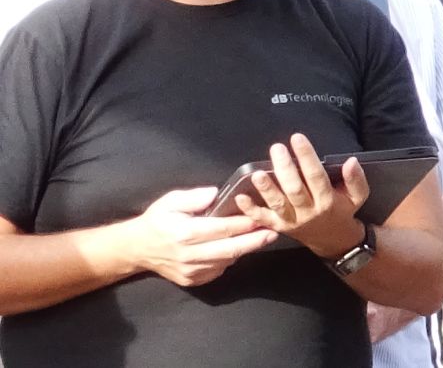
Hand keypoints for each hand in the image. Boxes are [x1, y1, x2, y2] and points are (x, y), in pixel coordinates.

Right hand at [118, 186, 267, 288]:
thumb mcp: (171, 201)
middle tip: (274, 231)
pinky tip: (237, 247)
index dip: (246, 223)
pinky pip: (218, 270)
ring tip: (262, 236)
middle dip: (255, 241)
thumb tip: (215, 194)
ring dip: (245, 249)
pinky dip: (230, 259)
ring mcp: (190, 271)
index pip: (223, 229)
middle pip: (230, 249)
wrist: (137, 249)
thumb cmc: (157, 220)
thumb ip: (194, 197)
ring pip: (226, 261)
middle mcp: (189, 255)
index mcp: (185, 234)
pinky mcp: (191, 281)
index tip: (264, 216)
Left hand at [238, 135, 372, 263]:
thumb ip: (356, 178)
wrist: (332, 239)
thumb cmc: (343, 210)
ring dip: (266, 189)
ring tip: (257, 173)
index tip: (297, 139)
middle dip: (285, 168)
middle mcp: (308, 211)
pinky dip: (251, 210)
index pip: (316, 176)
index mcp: (327, 201)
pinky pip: (263, 219)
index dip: (306, 157)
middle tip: (277, 148)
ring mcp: (291, 221)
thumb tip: (351, 161)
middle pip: (294, 189)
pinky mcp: (278, 227)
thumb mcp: (358, 196)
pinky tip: (241, 197)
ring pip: (277, 204)